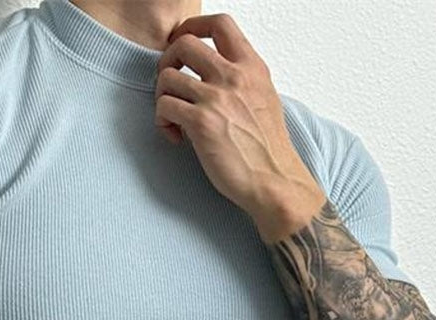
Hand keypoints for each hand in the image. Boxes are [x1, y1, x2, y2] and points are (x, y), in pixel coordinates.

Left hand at [154, 12, 325, 235]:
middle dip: (167, 63)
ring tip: (173, 120)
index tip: (181, 47)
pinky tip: (176, 137)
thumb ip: (243, 80)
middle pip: (184, 43)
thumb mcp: (265, 99)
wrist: (273, 180)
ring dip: (162, 98)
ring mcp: (217, 98)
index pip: (220, 23)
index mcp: (252, 66)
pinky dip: (163, 122)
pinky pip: (164, 107)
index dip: (192, 27)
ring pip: (167, 77)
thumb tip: (219, 72)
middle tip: (170, 87)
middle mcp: (234, 76)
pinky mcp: (201, 123)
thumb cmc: (267, 149)